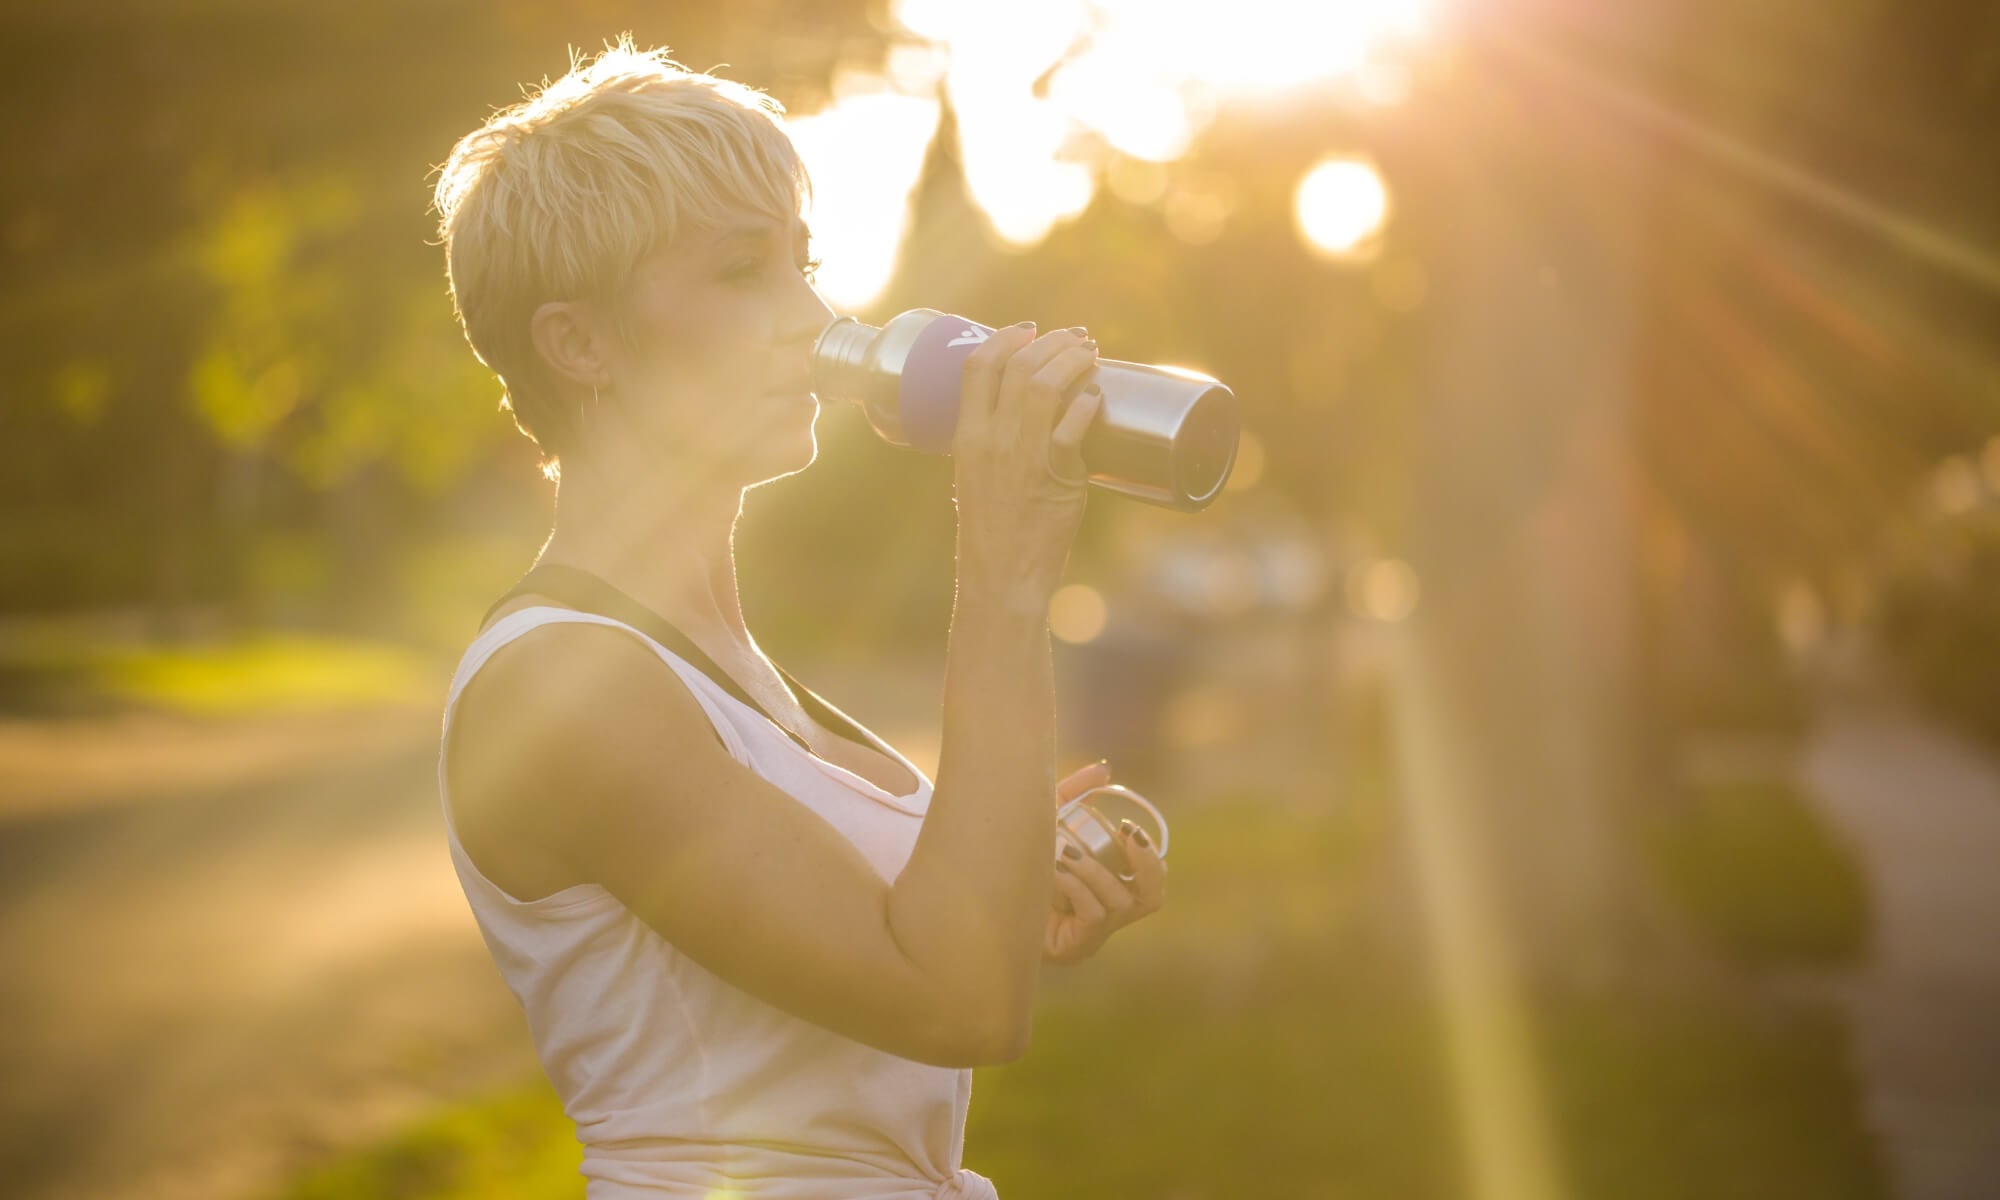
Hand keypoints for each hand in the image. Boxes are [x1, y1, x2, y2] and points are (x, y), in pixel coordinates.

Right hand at [953, 322, 1104, 618]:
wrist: (1000, 575)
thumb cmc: (993, 530)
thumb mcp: (976, 477)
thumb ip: (996, 445)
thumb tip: (1032, 417)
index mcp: (966, 436)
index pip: (978, 366)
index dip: (1006, 337)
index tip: (1030, 329)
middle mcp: (992, 439)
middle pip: (1020, 366)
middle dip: (1053, 341)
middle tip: (1077, 338)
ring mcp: (1022, 456)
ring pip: (1047, 386)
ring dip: (1074, 360)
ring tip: (1092, 354)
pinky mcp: (1054, 476)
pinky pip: (1073, 427)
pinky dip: (1087, 403)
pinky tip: (1098, 395)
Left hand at [1043, 760, 1167, 965]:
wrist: (987, 900)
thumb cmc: (1024, 860)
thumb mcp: (1050, 820)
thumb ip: (1077, 794)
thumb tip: (1104, 769)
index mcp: (1113, 886)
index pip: (1153, 875)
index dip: (1148, 852)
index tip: (1124, 824)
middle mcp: (1112, 913)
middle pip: (1153, 896)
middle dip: (1147, 863)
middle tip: (1125, 832)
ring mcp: (1095, 933)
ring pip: (1117, 902)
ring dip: (1094, 868)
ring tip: (1062, 847)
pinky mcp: (1075, 945)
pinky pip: (1092, 913)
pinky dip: (1076, 885)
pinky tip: (1053, 869)